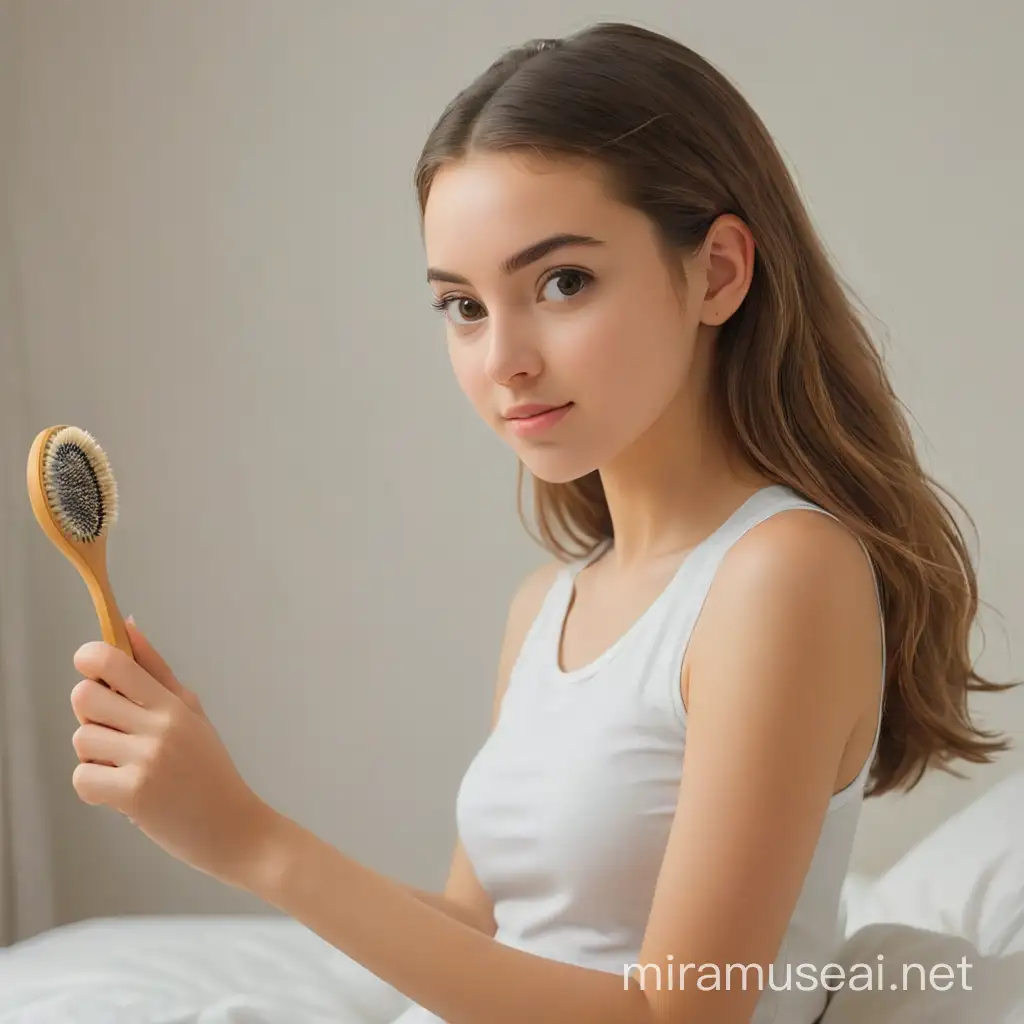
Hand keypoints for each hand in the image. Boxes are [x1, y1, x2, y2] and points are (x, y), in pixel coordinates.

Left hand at [70, 618, 280, 886]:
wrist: (235, 827)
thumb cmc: (209, 769)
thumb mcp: (190, 712)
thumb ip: (155, 670)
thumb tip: (126, 624)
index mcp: (173, 703)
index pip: (114, 661)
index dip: (90, 658)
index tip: (91, 668)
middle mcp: (160, 726)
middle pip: (84, 697)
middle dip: (88, 712)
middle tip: (112, 728)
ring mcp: (146, 760)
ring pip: (81, 740)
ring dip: (94, 755)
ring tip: (125, 767)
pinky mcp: (133, 794)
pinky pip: (83, 778)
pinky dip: (94, 787)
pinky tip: (120, 792)